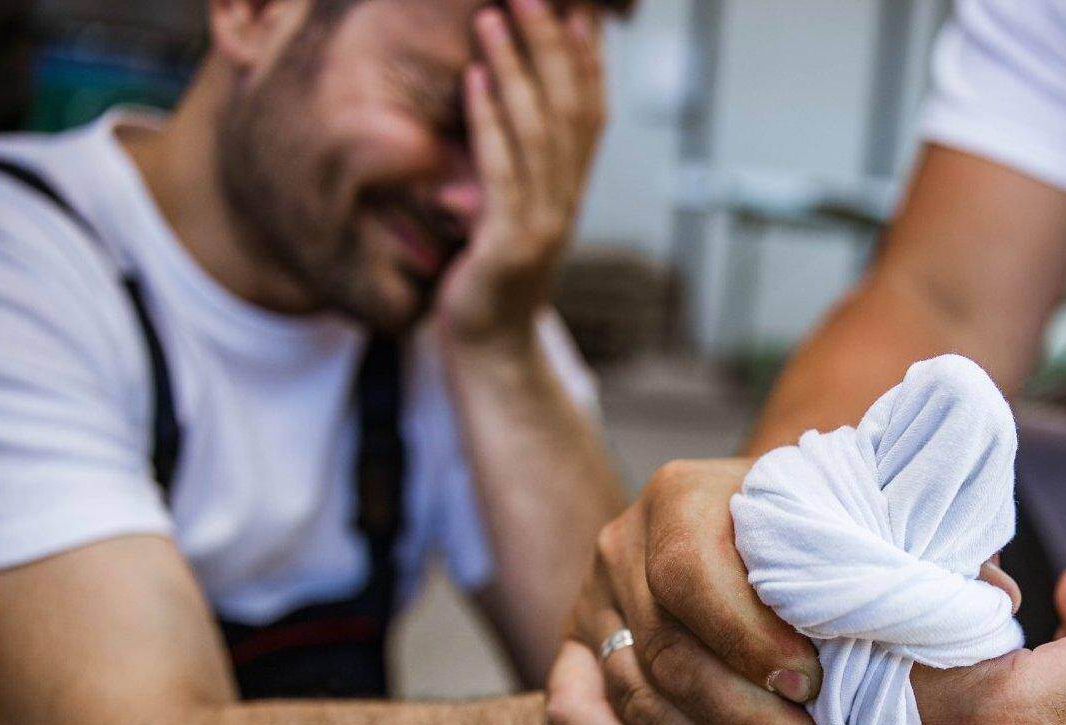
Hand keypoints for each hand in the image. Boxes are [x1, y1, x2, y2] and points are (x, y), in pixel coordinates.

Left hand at [438, 0, 604, 345]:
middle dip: (550, 45)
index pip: (589, 111)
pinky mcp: (510, 242)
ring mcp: (543, 221)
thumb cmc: (492, 280)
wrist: (492, 350)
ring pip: (537, 131)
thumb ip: (520, 170)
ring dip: (516, 68)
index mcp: (570, 190)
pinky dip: (489, 122)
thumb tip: (511, 113)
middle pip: (568, 108)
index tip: (576, 9)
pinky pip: (501, 171)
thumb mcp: (511, 215)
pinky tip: (476, 80)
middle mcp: (566, 199)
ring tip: (495, 14)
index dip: (586, 57)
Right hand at [551, 459, 842, 724]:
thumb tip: (895, 605)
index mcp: (681, 498)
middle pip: (671, 652)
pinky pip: (576, 713)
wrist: (758, 522)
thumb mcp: (829, 517)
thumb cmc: (810, 526)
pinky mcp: (574, 649)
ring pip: (637, 695)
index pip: (692, 575)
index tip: (812, 687)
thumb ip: (841, 554)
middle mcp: (623, 545)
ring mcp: (592, 600)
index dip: (747, 638)